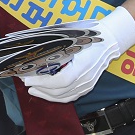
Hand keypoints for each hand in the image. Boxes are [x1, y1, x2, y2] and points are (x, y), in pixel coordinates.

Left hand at [20, 7, 134, 103]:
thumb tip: (33, 51)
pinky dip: (55, 97)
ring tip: (32, 89)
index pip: (61, 80)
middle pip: (60, 91)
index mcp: (84, 65)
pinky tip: (45, 93)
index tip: (27, 79)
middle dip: (40, 88)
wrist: (108, 41)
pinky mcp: (87, 87)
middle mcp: (86, 78)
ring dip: (45, 95)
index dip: (43, 82)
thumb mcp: (72, 39)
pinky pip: (70, 97)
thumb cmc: (88, 37)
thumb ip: (55, 47)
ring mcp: (88, 85)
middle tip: (26, 82)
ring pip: (64, 97)